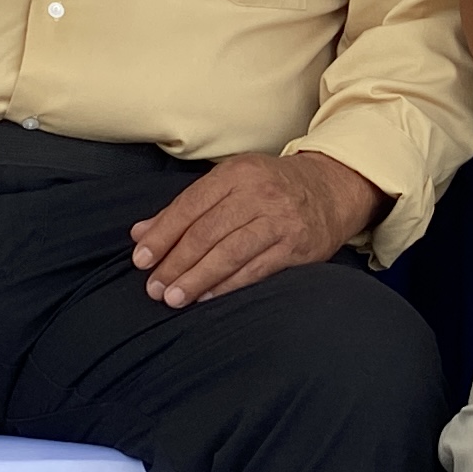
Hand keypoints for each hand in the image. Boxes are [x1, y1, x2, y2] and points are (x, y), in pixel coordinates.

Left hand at [129, 151, 379, 309]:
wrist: (332, 188)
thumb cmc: (271, 188)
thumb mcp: (231, 184)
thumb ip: (185, 208)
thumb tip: (140, 234)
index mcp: (236, 173)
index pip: (190, 206)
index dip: (162, 235)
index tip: (141, 260)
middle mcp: (259, 193)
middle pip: (206, 232)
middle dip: (176, 263)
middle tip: (154, 288)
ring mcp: (280, 220)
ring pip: (229, 253)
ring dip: (197, 278)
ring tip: (174, 298)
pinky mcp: (297, 246)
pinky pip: (256, 269)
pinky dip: (228, 285)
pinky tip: (207, 296)